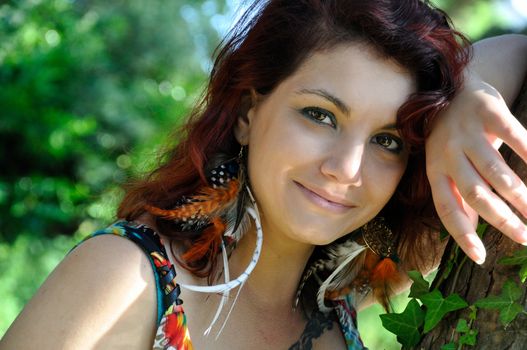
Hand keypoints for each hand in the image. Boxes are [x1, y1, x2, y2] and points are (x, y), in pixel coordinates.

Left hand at [426, 73, 526, 263]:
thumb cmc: (451, 137)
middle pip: (475, 194)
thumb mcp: (444, 165)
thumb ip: (456, 195)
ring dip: (521, 196)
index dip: (461, 234)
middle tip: (525, 238)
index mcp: (434, 169)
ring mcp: (467, 132)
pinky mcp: (489, 111)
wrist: (450, 87)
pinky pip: (514, 136)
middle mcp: (447, 153)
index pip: (446, 209)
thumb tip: (472, 229)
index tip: (480, 258)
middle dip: (502, 219)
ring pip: (496, 171)